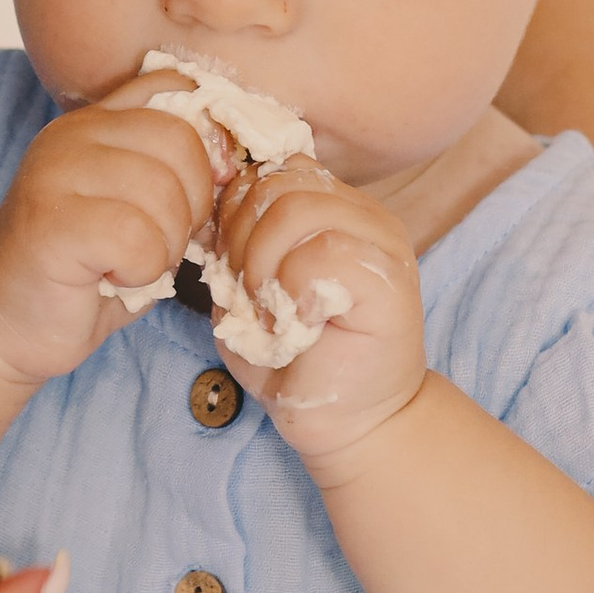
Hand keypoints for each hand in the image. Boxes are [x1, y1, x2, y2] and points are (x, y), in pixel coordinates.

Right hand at [0, 78, 217, 385]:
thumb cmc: (79, 272)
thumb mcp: (132, 208)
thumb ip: (171, 173)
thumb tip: (229, 162)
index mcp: (95, 121)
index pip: (177, 88)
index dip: (208, 142)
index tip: (200, 194)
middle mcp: (71, 135)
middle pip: (180, 143)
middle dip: (191, 207)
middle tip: (157, 244)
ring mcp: (54, 174)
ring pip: (163, 194)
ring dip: (164, 247)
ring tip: (128, 264)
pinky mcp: (49, 223)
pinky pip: (136, 239)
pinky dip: (140, 272)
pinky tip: (110, 277)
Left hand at [216, 158, 427, 469]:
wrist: (349, 425)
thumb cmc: (296, 362)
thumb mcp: (246, 292)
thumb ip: (231, 246)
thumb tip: (202, 213)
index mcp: (332, 207)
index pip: (271, 168)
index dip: (234, 211)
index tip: (230, 267)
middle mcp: (363, 214)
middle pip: (277, 182)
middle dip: (240, 239)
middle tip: (246, 295)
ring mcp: (383, 242)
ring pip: (297, 209)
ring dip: (262, 264)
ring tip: (269, 311)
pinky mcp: (391, 281)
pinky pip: (323, 253)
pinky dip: (292, 289)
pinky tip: (296, 322)